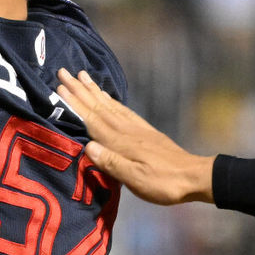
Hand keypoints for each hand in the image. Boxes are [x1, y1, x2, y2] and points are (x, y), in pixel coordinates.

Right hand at [56, 68, 214, 204]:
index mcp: (120, 142)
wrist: (195, 177)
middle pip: (97, 106)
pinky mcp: (144, 130)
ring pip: (108, 105)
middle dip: (79, 89)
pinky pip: (123, 110)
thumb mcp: (136, 179)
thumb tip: (87, 146)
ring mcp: (136, 128)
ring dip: (93, 90)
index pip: (91, 119)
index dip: (74, 103)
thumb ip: (111, 163)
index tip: (59, 86)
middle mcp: (125, 130)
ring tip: (81, 75)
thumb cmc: (164, 183)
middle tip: (63, 71)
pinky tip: (106, 95)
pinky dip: (111, 100)